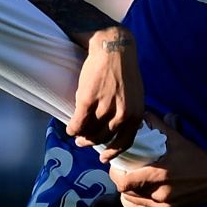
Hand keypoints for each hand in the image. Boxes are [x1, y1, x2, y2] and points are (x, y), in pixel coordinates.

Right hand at [68, 25, 141, 158]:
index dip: (112, 152)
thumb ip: (130, 111)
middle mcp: (122, 114)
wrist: (114, 48)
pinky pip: (78, 122)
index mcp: (136, 114)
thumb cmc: (124, 70)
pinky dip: (73, 128)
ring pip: (90, 131)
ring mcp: (105, 108)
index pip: (125, 142)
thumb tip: (120, 128)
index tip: (103, 158)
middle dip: (91, 143)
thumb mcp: (136, 94)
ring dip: (81, 137)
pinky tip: (69, 128)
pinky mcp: (88, 100)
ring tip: (76, 136)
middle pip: (103, 137)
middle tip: (83, 143)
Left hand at [109, 113, 206, 206]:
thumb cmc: (194, 156)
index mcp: (160, 175)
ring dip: (126, 193)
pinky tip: (135, 195)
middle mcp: (161, 194)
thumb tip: (140, 114)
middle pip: (125, 192)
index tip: (116, 164)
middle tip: (120, 171)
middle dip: (119, 181)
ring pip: (131, 204)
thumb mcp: (175, 138)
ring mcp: (164, 206)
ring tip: (128, 182)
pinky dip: (134, 204)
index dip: (115, 173)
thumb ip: (156, 125)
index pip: (124, 182)